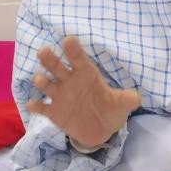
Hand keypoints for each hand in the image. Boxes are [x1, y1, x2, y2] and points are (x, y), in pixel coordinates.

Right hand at [27, 36, 140, 150]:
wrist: (100, 130)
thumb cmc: (110, 109)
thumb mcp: (121, 104)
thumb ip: (127, 99)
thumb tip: (137, 98)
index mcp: (85, 74)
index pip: (79, 59)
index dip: (74, 50)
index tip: (69, 40)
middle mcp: (69, 81)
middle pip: (56, 66)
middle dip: (49, 59)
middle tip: (44, 51)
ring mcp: (59, 96)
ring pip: (46, 84)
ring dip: (41, 81)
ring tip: (41, 80)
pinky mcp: (53, 112)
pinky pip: (42, 107)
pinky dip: (36, 106)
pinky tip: (33, 104)